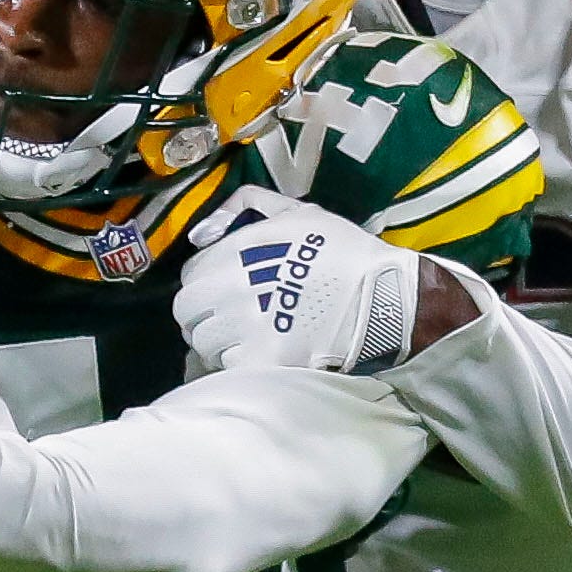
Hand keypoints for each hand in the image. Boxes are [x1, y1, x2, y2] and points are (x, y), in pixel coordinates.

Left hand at [176, 188, 428, 375]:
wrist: (384, 296)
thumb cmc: (343, 252)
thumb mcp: (297, 211)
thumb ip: (247, 204)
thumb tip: (204, 230)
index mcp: (236, 251)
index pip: (190, 274)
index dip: (205, 281)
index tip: (224, 289)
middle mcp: (232, 288)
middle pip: (187, 310)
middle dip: (203, 313)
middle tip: (228, 318)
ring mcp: (244, 327)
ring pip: (204, 342)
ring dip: (218, 342)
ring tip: (246, 338)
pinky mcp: (261, 360)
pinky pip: (228, 367)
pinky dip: (238, 364)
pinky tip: (260, 355)